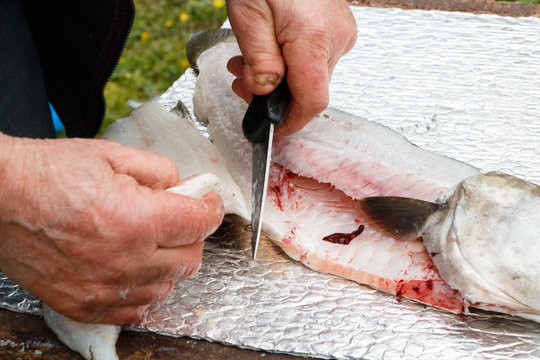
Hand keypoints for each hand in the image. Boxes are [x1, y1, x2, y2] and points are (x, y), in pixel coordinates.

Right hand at [0, 134, 223, 323]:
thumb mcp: (112, 156)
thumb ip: (160, 171)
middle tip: (179, 220)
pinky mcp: (85, 305)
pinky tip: (134, 268)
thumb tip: (185, 187)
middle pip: (190, 260)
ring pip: (167, 287)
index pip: (198, 223)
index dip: (210, 209)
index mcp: (137, 220)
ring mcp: (104, 289)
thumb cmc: (48, 174)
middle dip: (192, 236)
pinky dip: (144, 290)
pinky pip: (136, 309)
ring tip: (152, 242)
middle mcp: (125, 261)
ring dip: (170, 264)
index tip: (208, 203)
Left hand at [226, 0, 356, 134]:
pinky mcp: (338, 29)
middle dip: (273, 97)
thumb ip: (258, 59)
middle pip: (309, 90)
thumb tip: (265, 93)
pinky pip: (315, 60)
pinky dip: (290, 64)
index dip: (291, 122)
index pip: (311, 101)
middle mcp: (335, 39)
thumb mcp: (248, 15)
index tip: (272, 130)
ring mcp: (341, 34)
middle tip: (241, 83)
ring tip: (245, 64)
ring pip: (310, 76)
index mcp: (313, 39)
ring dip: (278, 80)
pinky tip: (269, 52)